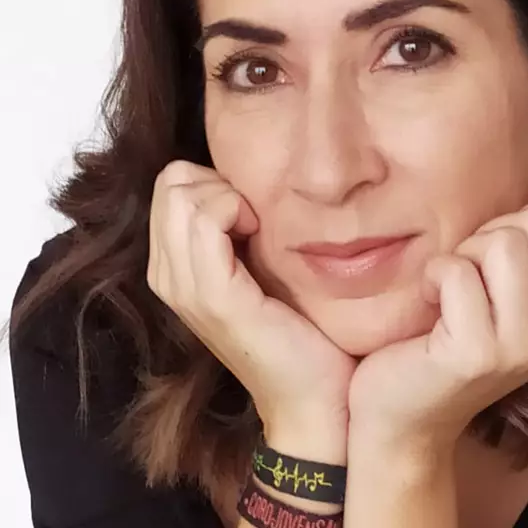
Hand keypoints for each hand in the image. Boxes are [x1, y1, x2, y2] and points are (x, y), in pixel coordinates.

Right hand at [146, 160, 356, 437]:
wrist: (311, 395)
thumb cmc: (296, 327)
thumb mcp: (259, 267)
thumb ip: (237, 230)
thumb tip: (247, 181)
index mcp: (173, 266)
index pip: (172, 184)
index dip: (215, 181)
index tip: (252, 210)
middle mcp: (166, 275)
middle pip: (173, 182)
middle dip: (219, 182)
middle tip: (256, 217)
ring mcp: (184, 288)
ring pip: (183, 195)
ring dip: (229, 196)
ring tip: (259, 228)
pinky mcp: (212, 297)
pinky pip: (205, 222)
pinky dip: (235, 211)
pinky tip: (261, 233)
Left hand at [347, 181, 527, 450]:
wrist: (408, 413)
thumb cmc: (455, 336)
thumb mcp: (510, 290)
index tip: (504, 246)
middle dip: (490, 234)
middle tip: (468, 272)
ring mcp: (522, 346)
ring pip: (502, 244)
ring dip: (463, 254)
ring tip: (450, 287)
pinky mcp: (475, 353)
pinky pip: (457, 271)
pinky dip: (433, 275)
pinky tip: (429, 302)